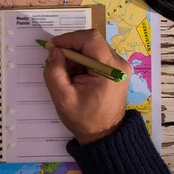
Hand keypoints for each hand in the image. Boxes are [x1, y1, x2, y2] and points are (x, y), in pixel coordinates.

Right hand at [43, 29, 131, 144]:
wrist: (105, 135)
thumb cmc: (84, 119)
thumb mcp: (63, 98)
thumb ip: (54, 72)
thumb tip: (54, 51)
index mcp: (110, 69)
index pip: (90, 39)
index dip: (70, 38)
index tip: (54, 47)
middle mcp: (119, 64)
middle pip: (92, 42)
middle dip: (71, 49)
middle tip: (57, 63)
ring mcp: (119, 66)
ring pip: (93, 48)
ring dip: (76, 56)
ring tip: (67, 74)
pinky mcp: (116, 70)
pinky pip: (96, 56)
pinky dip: (82, 61)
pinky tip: (76, 77)